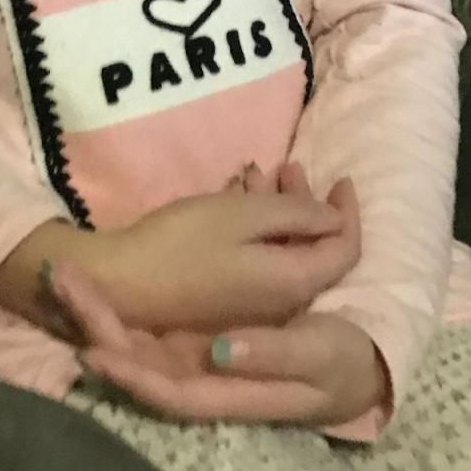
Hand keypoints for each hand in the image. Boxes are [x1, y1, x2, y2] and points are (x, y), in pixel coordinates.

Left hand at [45, 247, 386, 428]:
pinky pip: (153, 314)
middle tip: (57, 279)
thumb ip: (272, 354)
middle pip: (132, 356)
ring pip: (136, 331)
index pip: (161, 388)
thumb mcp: (317, 357)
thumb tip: (219, 351)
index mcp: (221, 392)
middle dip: (94, 319)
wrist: (351, 362)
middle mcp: (196, 375)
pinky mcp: (197, 328)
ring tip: (61, 268)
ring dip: (102, 302)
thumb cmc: (338, 365)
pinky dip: (127, 293)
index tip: (87, 348)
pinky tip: (99, 269)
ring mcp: (192, 351)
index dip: (124, 371)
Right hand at [91, 161, 360, 333]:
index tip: (342, 177)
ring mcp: (255, 304)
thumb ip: (296, 213)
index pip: (344, 248)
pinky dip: (257, 229)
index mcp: (295, 281)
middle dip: (308, 203)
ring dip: (278, 211)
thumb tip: (332, 216)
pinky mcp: (229, 300)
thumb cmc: (185, 241)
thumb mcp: (244, 214)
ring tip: (258, 172)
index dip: (348, 211)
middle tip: (289, 166)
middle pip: (314, 250)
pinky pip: (260, 261)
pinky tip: (236, 196)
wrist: (122, 282)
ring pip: (283, 252)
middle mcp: (283, 300)